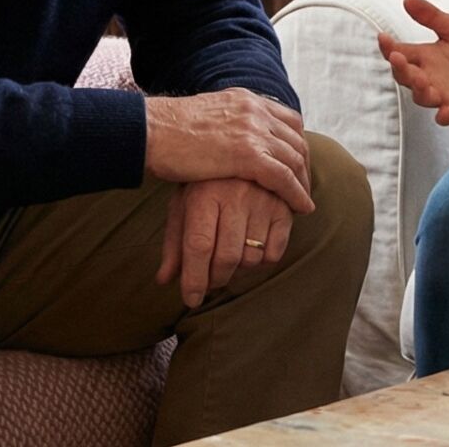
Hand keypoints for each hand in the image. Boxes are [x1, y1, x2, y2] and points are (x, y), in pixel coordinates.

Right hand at [144, 89, 313, 213]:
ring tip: (303, 202)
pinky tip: (301, 208)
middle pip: (296, 139)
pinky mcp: (248, 154)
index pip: (288, 120)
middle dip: (304, 165)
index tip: (297, 164)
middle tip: (304, 187)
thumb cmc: (165, 131)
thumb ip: (224, 124)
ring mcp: (253, 130)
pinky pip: (284, 177)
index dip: (297, 144)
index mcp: (245, 99)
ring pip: (294, 158)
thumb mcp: (204, 117)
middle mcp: (255, 110)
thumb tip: (228, 138)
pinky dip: (296, 193)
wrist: (150, 131)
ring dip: (303, 182)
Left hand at [156, 177, 294, 307]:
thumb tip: (164, 280)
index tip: (191, 299)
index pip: (198, 246)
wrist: (240, 148)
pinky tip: (251, 249)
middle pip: (226, 257)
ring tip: (229, 261)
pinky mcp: (284, 206)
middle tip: (209, 281)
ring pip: (251, 258)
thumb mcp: (183, 206)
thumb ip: (174, 243)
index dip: (194, 279)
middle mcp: (235, 195)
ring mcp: (263, 200)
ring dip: (238, 271)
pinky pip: (274, 253)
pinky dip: (262, 261)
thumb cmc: (205, 184)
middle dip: (215, 280)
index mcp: (204, 194)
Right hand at [378, 0, 448, 124]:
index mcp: (424, 58)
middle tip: (398, 57)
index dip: (388, 47)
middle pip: (405, 76)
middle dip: (400, 68)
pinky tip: (444, 114)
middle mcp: (427, 78)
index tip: (383, 37)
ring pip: (422, 97)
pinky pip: (447, 116)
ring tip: (422, 80)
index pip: (399, 53)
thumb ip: (432, 17)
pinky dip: (444, 116)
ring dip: (420, 90)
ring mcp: (441, 96)